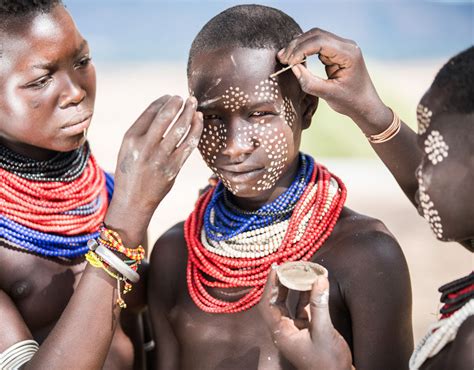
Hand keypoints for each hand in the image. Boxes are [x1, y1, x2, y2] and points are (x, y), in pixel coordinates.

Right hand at [105, 95, 202, 243]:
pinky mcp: (174, 168)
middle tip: (185, 97)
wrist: (133, 202)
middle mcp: (145, 146)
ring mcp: (161, 158)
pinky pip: (189, 144)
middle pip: (166, 117)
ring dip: (189, 113)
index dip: (163, 102)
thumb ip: (142, 132)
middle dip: (178, 104)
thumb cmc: (130, 173)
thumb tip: (165, 112)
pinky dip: (196, 130)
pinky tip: (199, 120)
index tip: (171, 97)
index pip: (150, 113)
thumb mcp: (127, 150)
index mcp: (130, 139)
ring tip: (194, 104)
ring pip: (180, 129)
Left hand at [258, 269, 352, 369]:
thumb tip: (319, 279)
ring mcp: (295, 330)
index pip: (267, 304)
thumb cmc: (328, 362)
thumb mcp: (323, 331)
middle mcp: (285, 330)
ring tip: (298, 271)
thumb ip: (319, 305)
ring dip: (293, 288)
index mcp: (281, 333)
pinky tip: (312, 284)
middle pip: (276, 302)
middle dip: (280, 284)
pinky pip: (302, 308)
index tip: (276, 269)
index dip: (270, 286)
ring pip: (289, 304)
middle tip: (286, 266)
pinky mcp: (307, 330)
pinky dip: (306, 296)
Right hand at [278, 28, 391, 133]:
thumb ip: (309, 82)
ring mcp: (341, 47)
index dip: (301, 50)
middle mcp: (346, 46)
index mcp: (349, 54)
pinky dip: (304, 50)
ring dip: (298, 46)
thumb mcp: (328, 94)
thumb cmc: (351, 102)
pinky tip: (294, 59)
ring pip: (315, 37)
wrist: (365, 105)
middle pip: (316, 35)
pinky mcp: (336, 52)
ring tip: (285, 58)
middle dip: (297, 45)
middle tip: (281, 58)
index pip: (320, 43)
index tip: (288, 62)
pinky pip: (317, 45)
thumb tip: (293, 68)